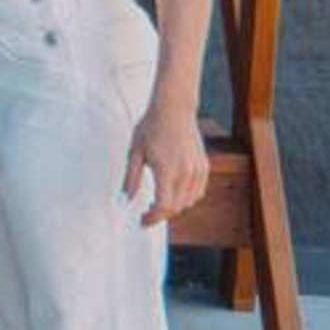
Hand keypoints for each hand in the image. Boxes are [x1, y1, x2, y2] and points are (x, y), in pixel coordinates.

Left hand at [123, 107, 209, 226]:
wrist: (174, 109)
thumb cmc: (151, 127)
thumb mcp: (135, 153)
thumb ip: (131, 179)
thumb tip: (124, 200)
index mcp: (167, 171)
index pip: (164, 206)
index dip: (153, 218)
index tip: (142, 221)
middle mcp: (186, 173)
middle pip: (177, 207)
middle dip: (161, 214)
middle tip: (146, 212)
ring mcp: (198, 170)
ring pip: (189, 202)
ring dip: (175, 207)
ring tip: (159, 202)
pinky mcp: (204, 166)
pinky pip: (198, 191)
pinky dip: (187, 197)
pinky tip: (174, 192)